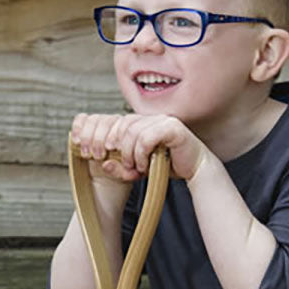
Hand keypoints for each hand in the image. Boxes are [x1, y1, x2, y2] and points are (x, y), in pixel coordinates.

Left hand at [70, 113, 206, 181]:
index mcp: (141, 123)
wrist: (193, 169)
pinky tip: (144, 164)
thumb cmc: (166, 167)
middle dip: (113, 146)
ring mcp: (162, 120)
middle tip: (114, 162)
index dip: (101, 136)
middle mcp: (150, 118)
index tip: (94, 153)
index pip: (115, 122)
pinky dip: (141, 153)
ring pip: (133, 131)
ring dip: (129, 152)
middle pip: (121, 125)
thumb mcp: (137, 169)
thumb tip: (105, 164)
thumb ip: (121, 168)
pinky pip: (147, 136)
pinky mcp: (172, 127)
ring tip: (134, 167)